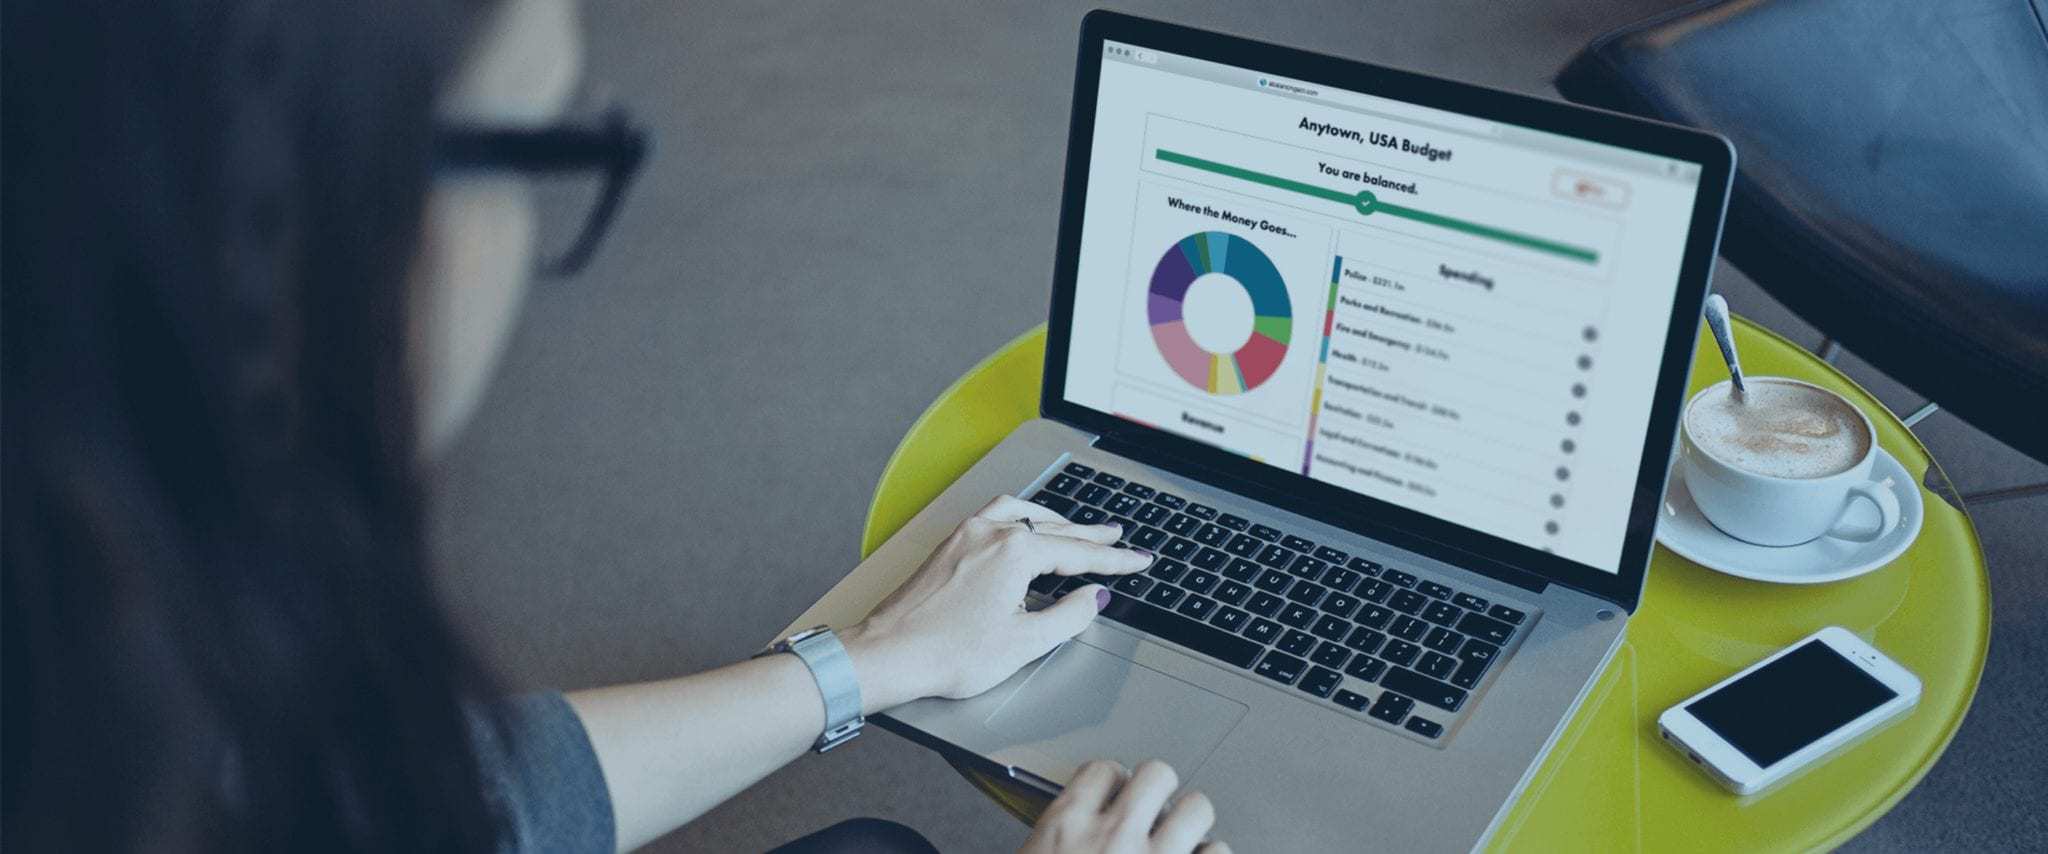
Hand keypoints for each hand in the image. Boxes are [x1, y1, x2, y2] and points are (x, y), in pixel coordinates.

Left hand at [841, 495, 1150, 711]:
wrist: (888, 654)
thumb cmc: (946, 652)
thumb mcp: (1023, 643)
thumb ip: (1067, 617)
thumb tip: (1091, 600)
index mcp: (1014, 552)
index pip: (1079, 553)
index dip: (1114, 560)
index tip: (1138, 560)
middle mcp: (990, 533)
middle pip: (1054, 529)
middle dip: (1090, 535)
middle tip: (1117, 537)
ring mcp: (966, 535)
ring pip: (1022, 514)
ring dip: (1053, 520)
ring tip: (1075, 528)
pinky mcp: (949, 546)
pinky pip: (994, 517)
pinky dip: (1020, 519)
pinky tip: (1021, 529)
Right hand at [1021, 760, 1226, 853]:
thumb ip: (1060, 838)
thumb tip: (1077, 828)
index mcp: (1066, 828)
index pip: (1103, 769)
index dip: (1113, 780)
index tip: (1115, 791)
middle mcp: (1114, 836)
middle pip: (1157, 773)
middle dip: (1159, 791)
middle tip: (1154, 812)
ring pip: (1197, 808)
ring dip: (1191, 823)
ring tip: (1182, 839)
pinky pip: (1218, 852)